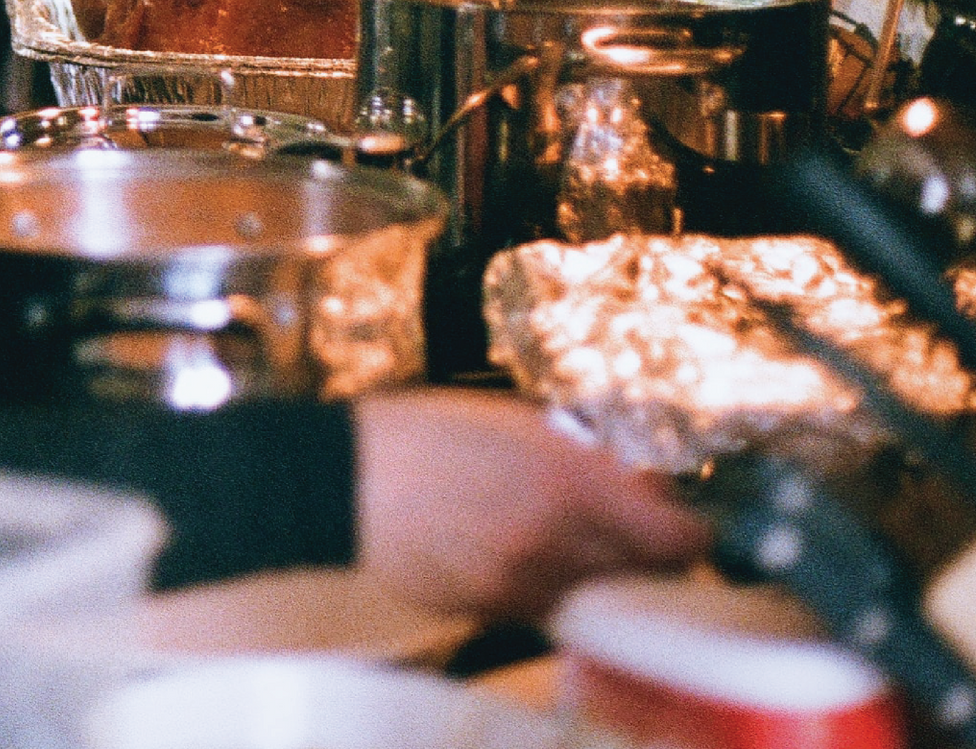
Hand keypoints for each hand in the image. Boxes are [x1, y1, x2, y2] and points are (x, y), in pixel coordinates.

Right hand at [351, 390, 708, 621]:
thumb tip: (633, 483)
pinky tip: (504, 545)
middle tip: (619, 521)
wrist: (345, 480)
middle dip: (638, 549)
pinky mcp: (493, 611)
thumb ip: (577, 453)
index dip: (685, 533)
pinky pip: (542, 605)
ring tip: (547, 526)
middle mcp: (556, 540)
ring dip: (587, 566)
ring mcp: (523, 583)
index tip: (678, 522)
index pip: (674, 540)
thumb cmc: (421, 432)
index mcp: (567, 480)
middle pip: (640, 573)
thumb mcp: (509, 419)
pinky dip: (540, 582)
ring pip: (592, 591)